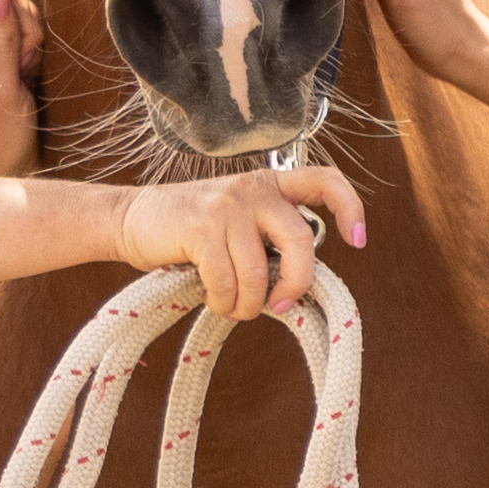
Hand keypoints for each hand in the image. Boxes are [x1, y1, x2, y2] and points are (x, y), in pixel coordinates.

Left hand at [0, 0, 44, 181]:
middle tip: (23, 61)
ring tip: (25, 73)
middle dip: (24, 20)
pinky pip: (27, 34)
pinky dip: (35, 49)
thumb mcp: (0, 88)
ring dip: (32, 38)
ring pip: (19, 15)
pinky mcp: (4, 54)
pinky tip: (29, 73)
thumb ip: (0, 40)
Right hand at [128, 156, 364, 329]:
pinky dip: (224, 302)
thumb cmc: (192, 230)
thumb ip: (271, 240)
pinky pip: (226, 282)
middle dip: (297, 284)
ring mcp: (227, 206)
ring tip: (235, 306)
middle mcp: (254, 189)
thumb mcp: (240, 222)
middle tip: (282, 306)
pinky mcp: (200, 229)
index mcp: (271, 185)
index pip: (325, 181)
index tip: (357, 241)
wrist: (131, 218)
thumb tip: (300, 286)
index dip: (349, 208)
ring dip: (249, 303)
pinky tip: (214, 299)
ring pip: (259, 272)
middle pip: (302, 241)